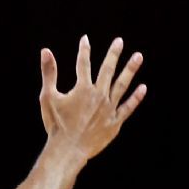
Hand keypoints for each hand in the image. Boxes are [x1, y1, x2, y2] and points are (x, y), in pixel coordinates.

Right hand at [39, 36, 146, 162]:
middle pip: (107, 70)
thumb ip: (49, 73)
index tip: (85, 39)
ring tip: (138, 56)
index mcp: (82, 89)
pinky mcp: (115, 122)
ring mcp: (109, 108)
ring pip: (122, 85)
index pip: (83, 64)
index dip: (84, 50)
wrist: (68, 149)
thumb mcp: (48, 97)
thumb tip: (45, 51)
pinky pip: (128, 107)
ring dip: (130, 70)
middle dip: (113, 54)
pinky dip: (135, 98)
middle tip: (119, 41)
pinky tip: (143, 87)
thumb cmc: (55, 124)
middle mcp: (99, 95)